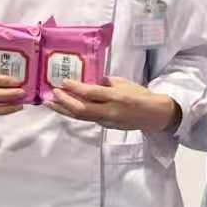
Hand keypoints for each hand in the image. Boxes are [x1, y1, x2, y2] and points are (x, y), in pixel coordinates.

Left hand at [49, 77, 179, 131]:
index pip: (91, 93)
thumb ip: (106, 82)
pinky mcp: (106, 126)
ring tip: (51, 103)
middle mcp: (110, 110)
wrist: (154, 116)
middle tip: (54, 92)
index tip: (63, 81)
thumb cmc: (141, 95)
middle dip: (64, 101)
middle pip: (81, 109)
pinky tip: (66, 108)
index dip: (75, 88)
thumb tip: (89, 81)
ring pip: (81, 117)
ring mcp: (107, 120)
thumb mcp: (124, 83)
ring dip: (64, 110)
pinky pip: (87, 118)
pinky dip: (74, 113)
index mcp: (116, 96)